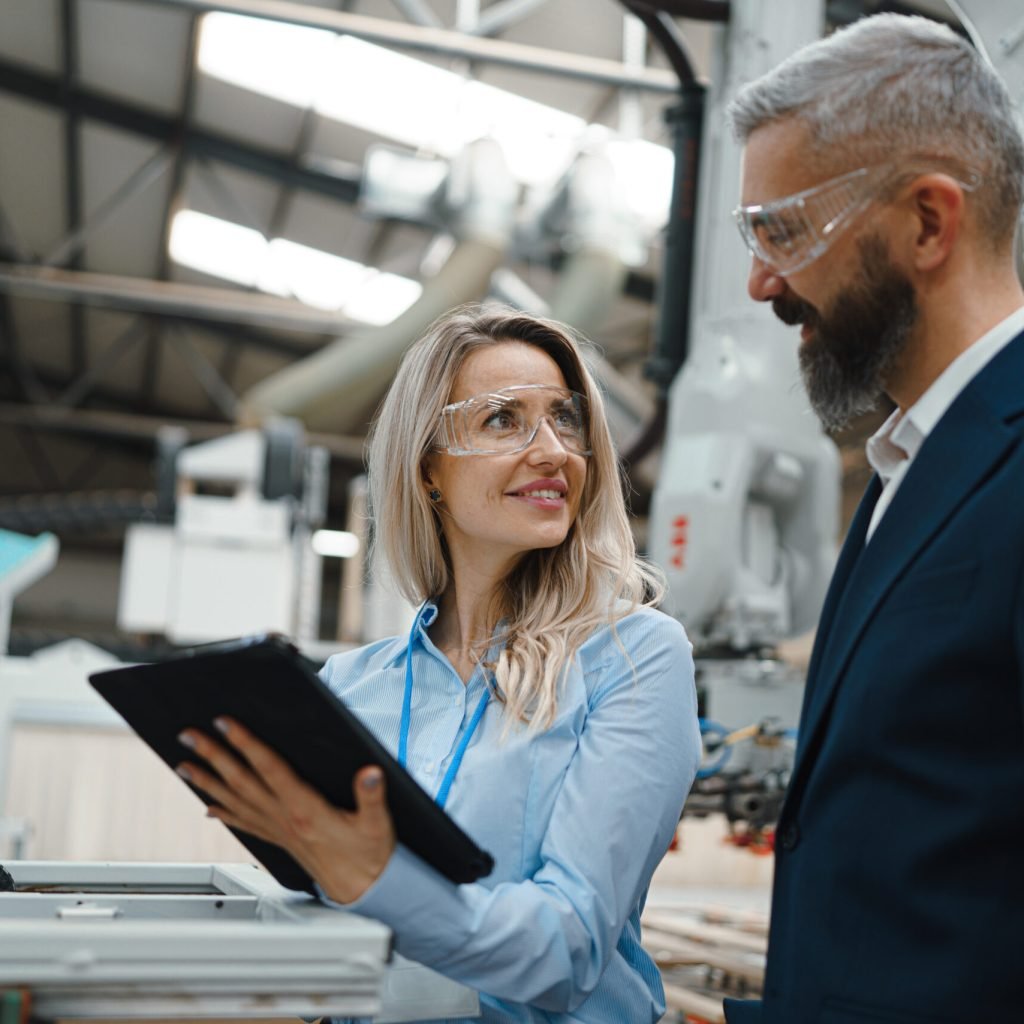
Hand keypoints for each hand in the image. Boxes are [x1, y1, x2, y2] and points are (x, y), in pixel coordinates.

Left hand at [176, 717, 395, 902]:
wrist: (363, 890)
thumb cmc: (369, 856)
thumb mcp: (378, 823)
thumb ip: (372, 796)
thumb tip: (370, 772)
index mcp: (306, 810)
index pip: (269, 769)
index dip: (246, 744)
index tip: (225, 724)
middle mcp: (285, 819)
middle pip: (241, 782)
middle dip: (213, 756)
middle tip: (188, 736)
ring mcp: (278, 830)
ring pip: (235, 801)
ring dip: (208, 782)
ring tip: (184, 765)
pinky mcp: (279, 839)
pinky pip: (244, 823)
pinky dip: (223, 813)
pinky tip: (208, 807)